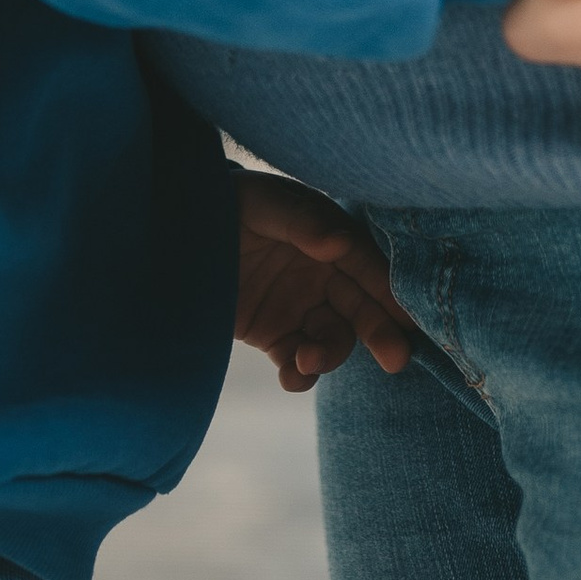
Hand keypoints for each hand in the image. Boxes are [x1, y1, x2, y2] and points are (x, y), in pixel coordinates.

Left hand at [232, 171, 414, 393]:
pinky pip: (296, 360)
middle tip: (396, 359)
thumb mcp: (261, 203)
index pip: (365, 264)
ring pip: (332, 338)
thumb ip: (300, 221)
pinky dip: (299, 375)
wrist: (171, 232)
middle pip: (360, 306)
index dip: (387, 290)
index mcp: (327, 235)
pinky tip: (293, 377)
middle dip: (380, 332)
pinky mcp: (274, 335)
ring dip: (329, 354)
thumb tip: (340, 243)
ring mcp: (299, 306)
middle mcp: (322, 273)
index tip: (409, 318)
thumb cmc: (225, 204)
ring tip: (308, 360)